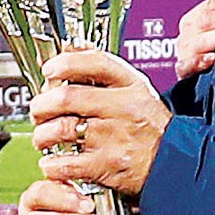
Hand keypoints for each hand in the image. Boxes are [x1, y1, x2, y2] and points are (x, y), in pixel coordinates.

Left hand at [30, 50, 171, 197]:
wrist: (176, 164)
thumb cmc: (151, 127)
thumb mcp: (135, 90)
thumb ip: (102, 69)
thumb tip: (70, 48)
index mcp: (131, 87)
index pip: (95, 63)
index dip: (65, 63)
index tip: (49, 70)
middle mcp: (123, 109)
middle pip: (67, 97)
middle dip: (42, 104)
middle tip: (38, 111)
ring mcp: (114, 138)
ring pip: (60, 130)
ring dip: (42, 134)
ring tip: (43, 138)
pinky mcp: (107, 166)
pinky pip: (66, 164)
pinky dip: (52, 165)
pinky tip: (54, 163)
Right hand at [175, 0, 214, 78]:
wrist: (212, 80)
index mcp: (195, 17)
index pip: (212, 5)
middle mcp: (187, 32)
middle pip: (207, 20)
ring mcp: (184, 51)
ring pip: (200, 40)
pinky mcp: (184, 71)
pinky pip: (186, 65)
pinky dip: (198, 61)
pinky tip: (212, 58)